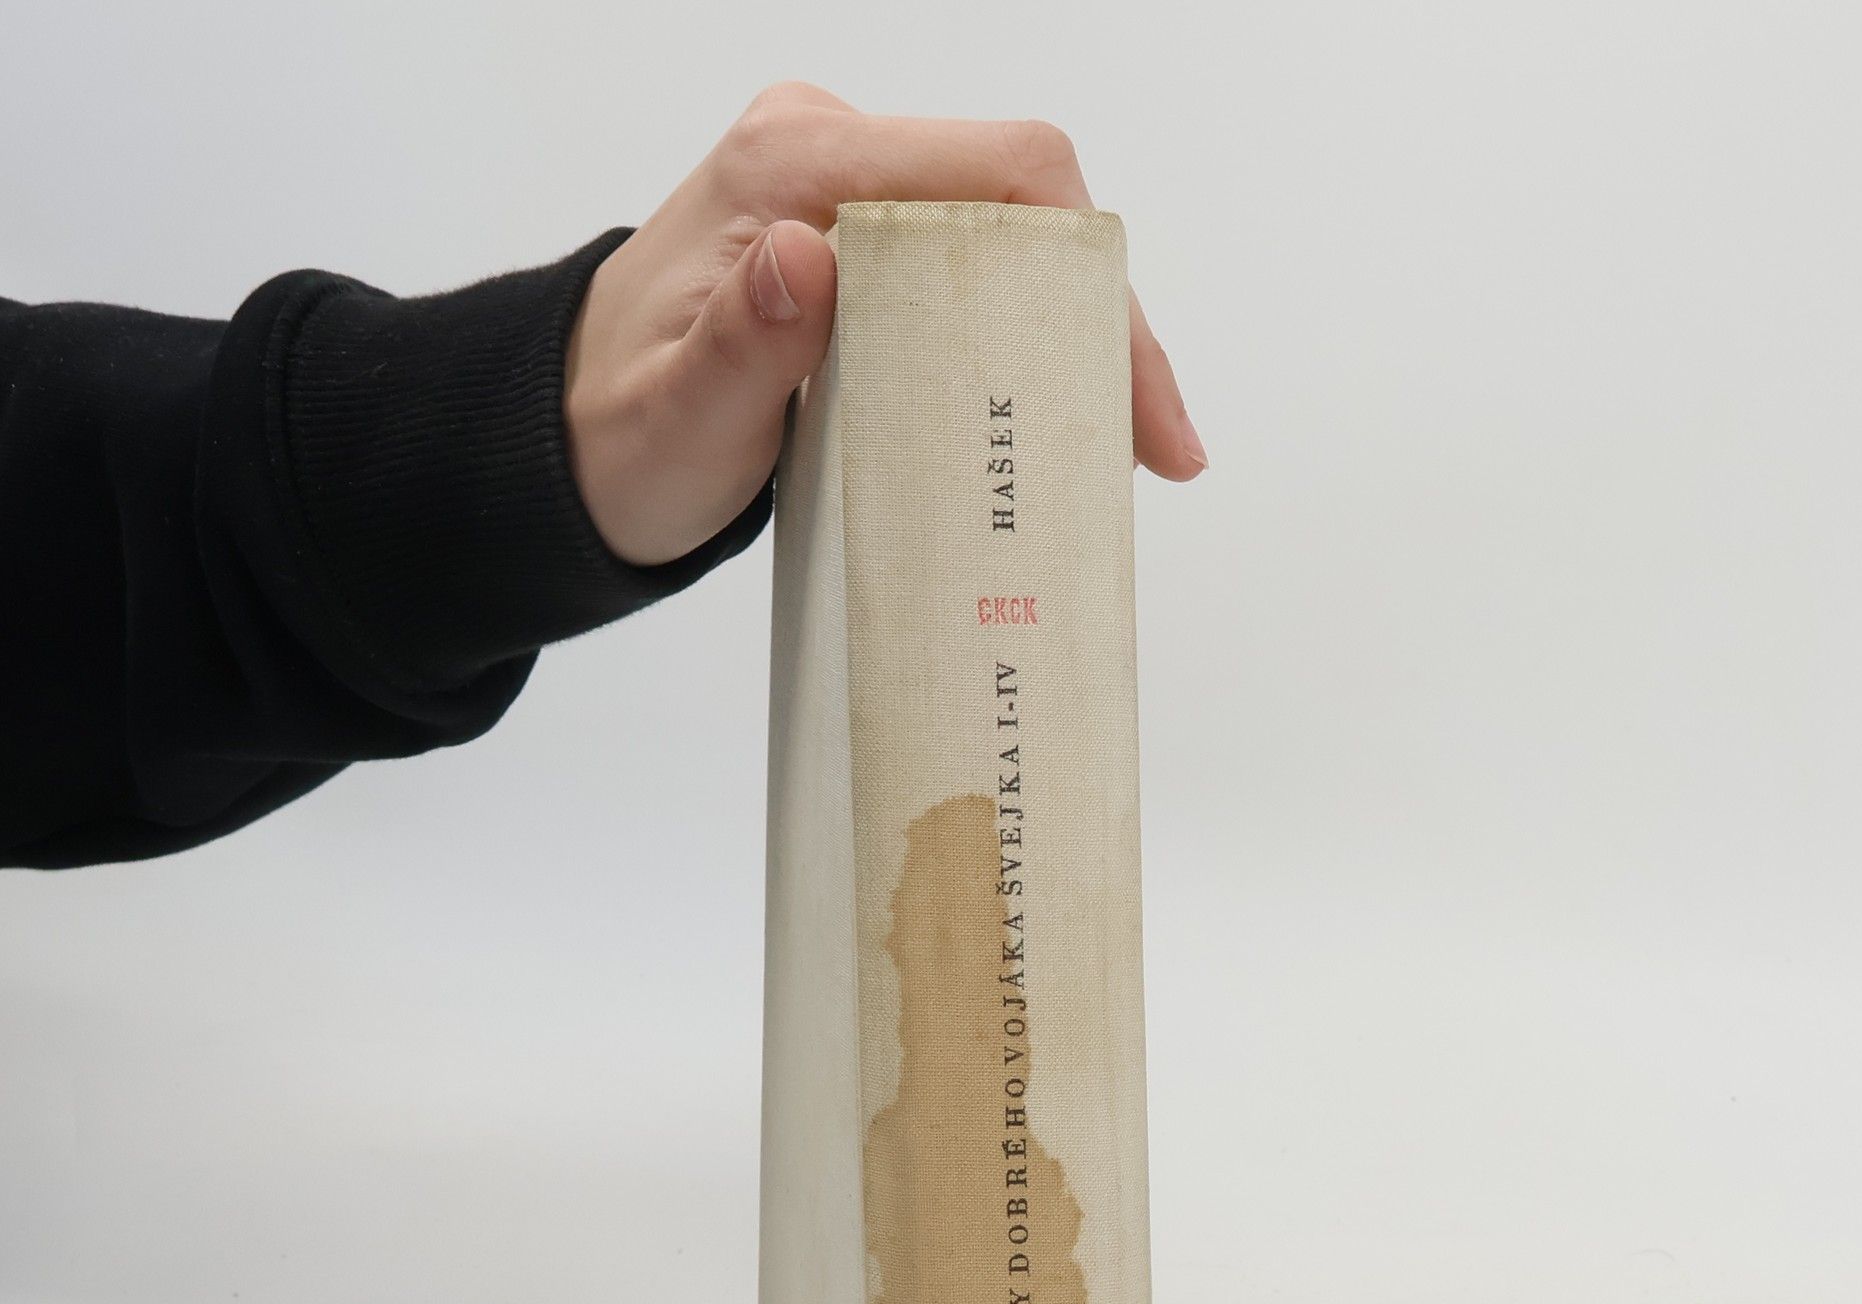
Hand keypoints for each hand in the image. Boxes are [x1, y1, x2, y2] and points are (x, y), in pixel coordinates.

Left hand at [564, 82, 1208, 567]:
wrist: (563, 444)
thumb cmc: (618, 440)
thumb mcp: (675, 423)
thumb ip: (741, 346)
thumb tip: (810, 258)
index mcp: (795, 165)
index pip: (996, 176)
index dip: (1088, 279)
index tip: (1132, 401)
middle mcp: (826, 151)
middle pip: (1022, 204)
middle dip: (1100, 321)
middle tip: (1150, 446)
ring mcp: (842, 189)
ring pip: (1007, 238)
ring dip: (1073, 335)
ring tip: (1122, 446)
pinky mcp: (850, 238)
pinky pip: (969, 268)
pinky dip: (1025, 337)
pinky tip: (1058, 411)